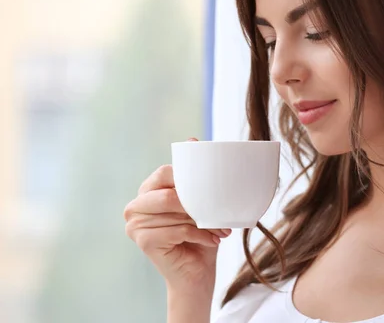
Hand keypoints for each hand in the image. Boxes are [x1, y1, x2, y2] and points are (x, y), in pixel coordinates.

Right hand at [124, 138, 231, 291]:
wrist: (197, 273)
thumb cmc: (200, 234)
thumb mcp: (201, 201)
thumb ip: (195, 175)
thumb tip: (193, 140)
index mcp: (148, 190)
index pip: (166, 173)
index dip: (190, 181)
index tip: (212, 193)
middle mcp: (136, 204)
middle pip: (170, 195)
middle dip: (198, 206)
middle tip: (219, 216)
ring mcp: (135, 224)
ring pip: (177, 214)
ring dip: (204, 223)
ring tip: (219, 229)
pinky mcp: (142, 241)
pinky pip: (178, 230)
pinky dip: (200, 235)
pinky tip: (211, 240)